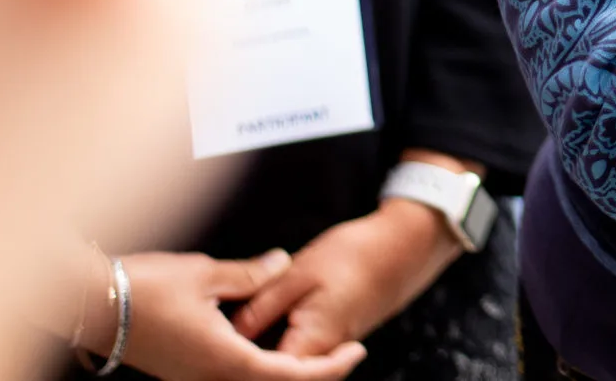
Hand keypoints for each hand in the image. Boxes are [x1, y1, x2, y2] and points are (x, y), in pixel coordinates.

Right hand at [114, 251, 365, 380]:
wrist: (92, 303)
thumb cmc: (145, 287)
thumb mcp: (207, 272)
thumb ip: (252, 274)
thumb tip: (282, 264)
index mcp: (225, 360)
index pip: (290, 375)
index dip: (329, 367)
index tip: (357, 351)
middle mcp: (210, 379)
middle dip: (314, 375)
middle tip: (345, 353)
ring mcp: (194, 379)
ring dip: (286, 374)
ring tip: (315, 351)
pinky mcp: (183, 373)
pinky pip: (231, 380)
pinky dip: (260, 371)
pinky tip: (271, 350)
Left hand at [231, 198, 462, 358]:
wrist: (404, 247)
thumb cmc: (355, 254)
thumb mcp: (300, 272)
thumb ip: (263, 305)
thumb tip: (230, 333)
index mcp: (311, 341)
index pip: (267, 373)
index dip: (236, 365)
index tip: (211, 347)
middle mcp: (323, 353)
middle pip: (280, 374)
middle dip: (248, 364)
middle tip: (219, 341)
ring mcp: (332, 347)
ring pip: (291, 366)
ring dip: (264, 358)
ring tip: (236, 337)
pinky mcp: (335, 336)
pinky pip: (302, 354)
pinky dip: (281, 349)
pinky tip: (262, 331)